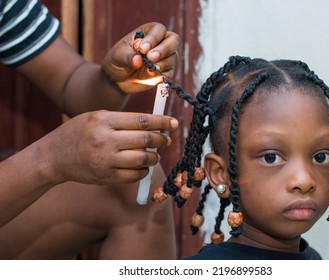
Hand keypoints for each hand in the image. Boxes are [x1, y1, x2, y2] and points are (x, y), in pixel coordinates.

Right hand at [40, 110, 177, 185]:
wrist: (54, 157)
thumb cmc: (78, 132)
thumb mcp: (96, 117)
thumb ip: (123, 120)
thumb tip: (154, 125)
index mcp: (103, 120)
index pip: (141, 120)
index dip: (161, 122)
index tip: (173, 123)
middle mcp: (105, 140)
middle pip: (146, 140)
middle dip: (161, 140)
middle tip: (165, 140)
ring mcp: (105, 160)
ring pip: (143, 159)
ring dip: (154, 157)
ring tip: (154, 154)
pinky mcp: (105, 177)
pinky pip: (134, 175)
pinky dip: (143, 171)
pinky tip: (142, 166)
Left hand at [102, 22, 180, 93]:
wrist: (118, 78)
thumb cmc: (118, 60)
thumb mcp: (118, 56)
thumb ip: (128, 57)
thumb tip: (138, 61)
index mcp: (148, 32)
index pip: (159, 30)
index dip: (153, 38)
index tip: (142, 49)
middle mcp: (160, 43)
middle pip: (174, 40)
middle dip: (164, 49)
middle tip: (151, 58)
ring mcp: (164, 58)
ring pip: (173, 58)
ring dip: (162, 64)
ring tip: (149, 70)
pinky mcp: (164, 72)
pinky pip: (169, 73)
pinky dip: (162, 75)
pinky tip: (152, 76)